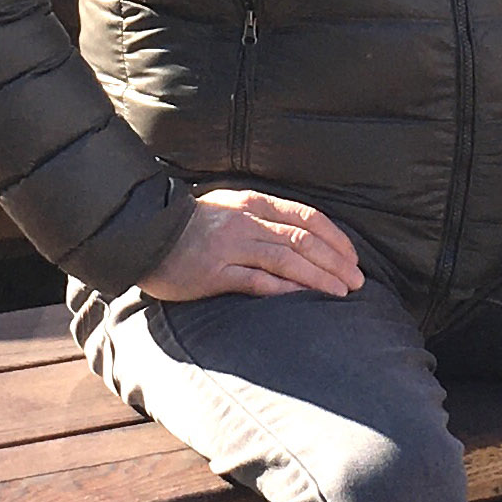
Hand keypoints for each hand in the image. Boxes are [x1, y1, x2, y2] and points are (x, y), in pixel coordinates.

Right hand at [138, 187, 363, 303]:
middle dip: (337, 262)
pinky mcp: (214, 272)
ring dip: (319, 277)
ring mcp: (230, 246)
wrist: (143, 233)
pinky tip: (305, 298)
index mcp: (253, 203)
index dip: (336, 239)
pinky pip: (257, 281)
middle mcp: (246, 221)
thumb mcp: (229, 208)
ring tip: (342, 293)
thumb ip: (262, 219)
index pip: (307, 217)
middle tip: (358, 282)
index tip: (354, 259)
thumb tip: (302, 238)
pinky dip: (285, 289)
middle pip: (303, 240)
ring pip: (287, 259)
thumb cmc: (189, 225)